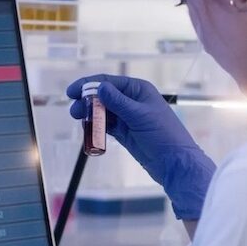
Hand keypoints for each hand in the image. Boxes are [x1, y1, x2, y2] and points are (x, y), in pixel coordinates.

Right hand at [67, 74, 215, 219]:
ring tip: (79, 120)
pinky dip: (97, 126)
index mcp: (138, 90)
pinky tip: (88, 129)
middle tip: (74, 112)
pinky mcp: (125, 132)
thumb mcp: (139, 116)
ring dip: (90, 114)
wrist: (174, 163)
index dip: (89, 84)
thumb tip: (99, 87)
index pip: (109, 82)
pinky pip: (106, 125)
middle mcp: (132, 100)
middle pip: (103, 96)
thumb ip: (118, 102)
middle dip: (87, 101)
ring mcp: (128, 117)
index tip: (71, 92)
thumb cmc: (163, 135)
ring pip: (103, 111)